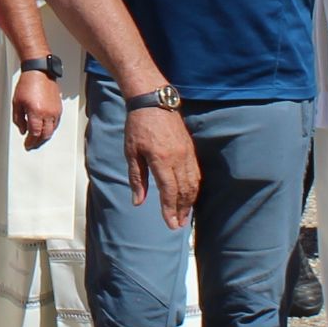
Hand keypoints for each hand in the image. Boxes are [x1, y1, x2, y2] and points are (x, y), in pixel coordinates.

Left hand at [12, 69, 62, 146]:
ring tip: (38, 138)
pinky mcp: (59, 107)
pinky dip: (51, 128)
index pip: (34, 134)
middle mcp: (47, 113)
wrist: (39, 72)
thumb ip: (18, 119)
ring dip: (45, 136)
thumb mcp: (17, 103)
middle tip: (32, 144)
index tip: (27, 144)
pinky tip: (45, 129)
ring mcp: (55, 111)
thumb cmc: (27, 84)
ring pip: (52, 130)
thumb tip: (22, 130)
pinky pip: (56, 123)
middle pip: (45, 134)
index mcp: (36, 112)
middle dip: (38, 141)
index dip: (30, 141)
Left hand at [124, 103, 201, 227]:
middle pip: (184, 191)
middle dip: (182, 210)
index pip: (169, 191)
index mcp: (161, 159)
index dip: (170, 210)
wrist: (153, 101)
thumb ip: (137, 178)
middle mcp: (178, 158)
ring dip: (190, 201)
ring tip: (185, 215)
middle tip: (178, 225)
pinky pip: (196, 173)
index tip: (170, 224)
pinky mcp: (191, 149)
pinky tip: (190, 196)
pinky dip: (194, 188)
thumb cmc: (137, 126)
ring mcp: (187, 153)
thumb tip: (138, 201)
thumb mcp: (131, 152)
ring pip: (193, 183)